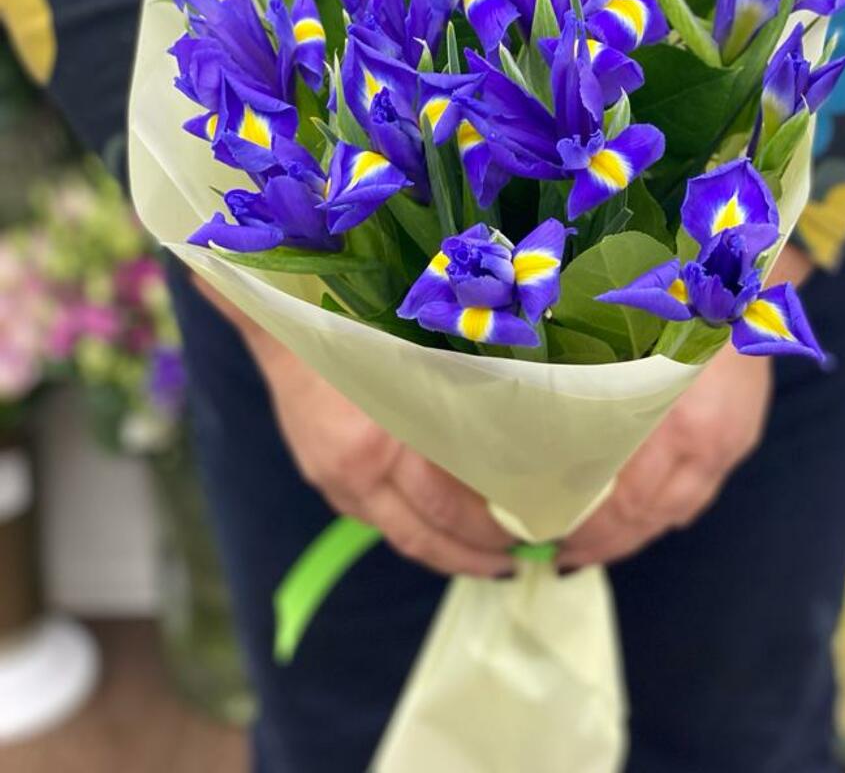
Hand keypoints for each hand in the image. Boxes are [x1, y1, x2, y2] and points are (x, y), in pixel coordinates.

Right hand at [193, 276, 513, 577]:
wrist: (279, 323)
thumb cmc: (357, 327)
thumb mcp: (414, 361)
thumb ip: (452, 406)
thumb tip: (510, 445)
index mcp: (377, 445)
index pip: (445, 508)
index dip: (487, 530)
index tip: (530, 534)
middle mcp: (353, 475)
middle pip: (423, 536)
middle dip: (474, 555)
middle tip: (520, 557)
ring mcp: (333, 483)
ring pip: (398, 534)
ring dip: (444, 550)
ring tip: (487, 555)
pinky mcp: (324, 480)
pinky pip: (376, 518)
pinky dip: (414, 528)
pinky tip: (440, 525)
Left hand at [557, 244, 812, 569]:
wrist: (741, 281)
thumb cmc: (667, 303)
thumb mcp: (621, 343)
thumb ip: (588, 394)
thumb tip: (535, 441)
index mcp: (676, 420)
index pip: (623, 497)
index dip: (584, 522)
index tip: (542, 529)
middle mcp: (707, 442)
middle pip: (644, 514)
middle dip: (597, 538)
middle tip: (554, 547)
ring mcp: (728, 446)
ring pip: (670, 514)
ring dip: (625, 535)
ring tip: (584, 545)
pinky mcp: (738, 444)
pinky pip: (694, 499)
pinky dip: (657, 517)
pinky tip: (630, 524)